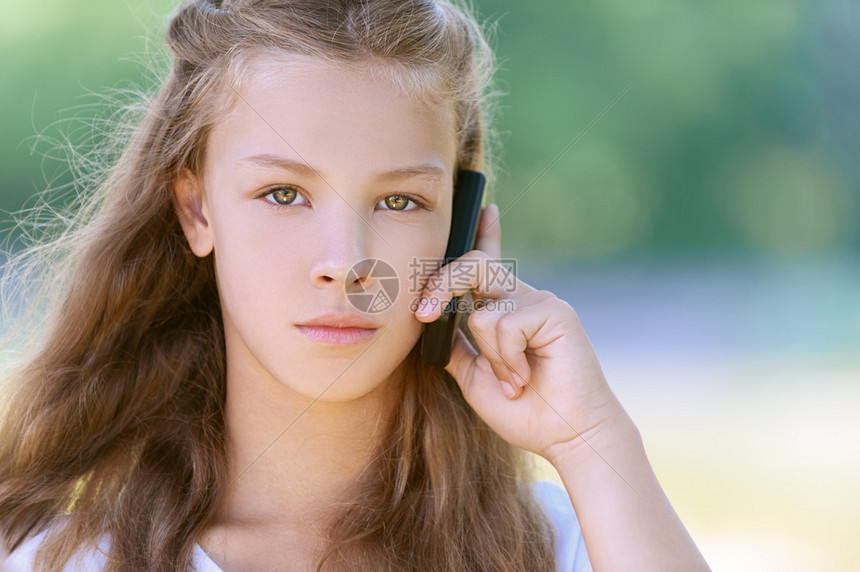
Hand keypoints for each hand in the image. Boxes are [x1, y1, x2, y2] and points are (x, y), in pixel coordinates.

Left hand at [414, 204, 625, 462]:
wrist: (566, 436)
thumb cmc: (524, 410)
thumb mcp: (474, 376)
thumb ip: (455, 346)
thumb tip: (431, 323)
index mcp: (505, 309)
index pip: (490, 262)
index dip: (486, 233)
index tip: (485, 208)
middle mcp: (523, 298)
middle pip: (473, 265)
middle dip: (441, 285)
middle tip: (424, 314)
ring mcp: (540, 302)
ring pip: (483, 309)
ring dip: (489, 357)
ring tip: (514, 381)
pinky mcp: (555, 312)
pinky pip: (503, 324)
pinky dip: (506, 360)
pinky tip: (525, 378)